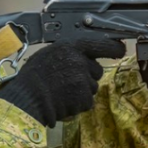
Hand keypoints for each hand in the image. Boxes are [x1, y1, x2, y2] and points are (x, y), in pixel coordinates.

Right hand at [0, 37, 124, 126]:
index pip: (100, 44)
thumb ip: (68, 53)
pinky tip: (63, 101)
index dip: (113, 47)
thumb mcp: (49, 54)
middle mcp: (80, 61)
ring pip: (91, 87)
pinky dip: (78, 104)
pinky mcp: (84, 98)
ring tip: (61, 92)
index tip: (120, 49)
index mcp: (71, 47)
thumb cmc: (33, 77)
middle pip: (96, 70)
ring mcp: (84, 80)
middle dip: (87, 76)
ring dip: (81, 91)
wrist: (27, 98)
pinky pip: (87, 101)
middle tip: (68, 80)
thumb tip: (81, 56)